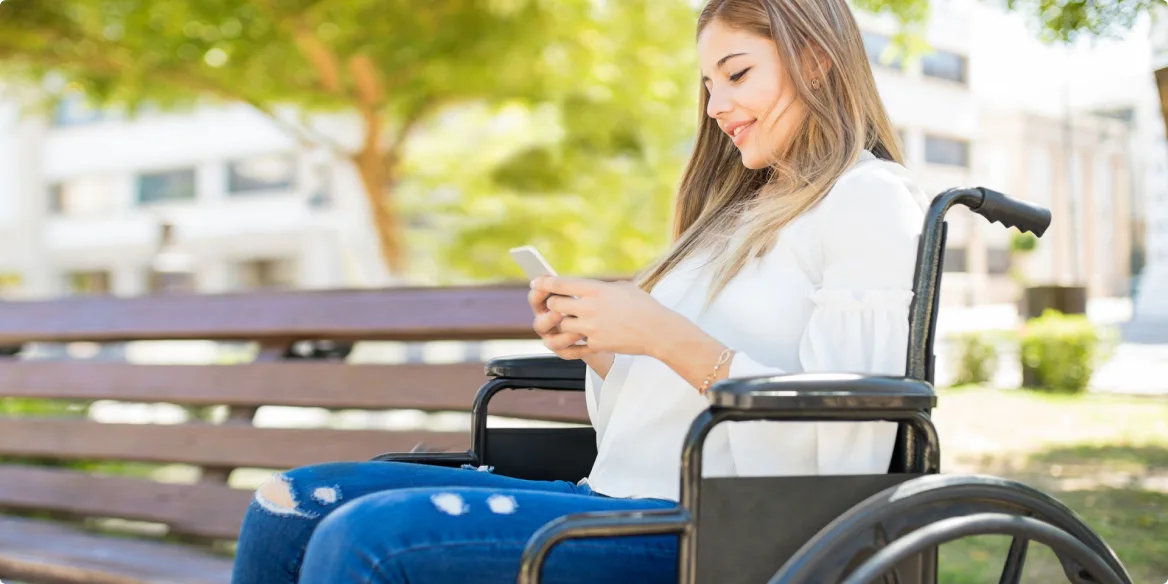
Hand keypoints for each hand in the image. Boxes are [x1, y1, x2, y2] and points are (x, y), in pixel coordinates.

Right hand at [528, 284, 595, 360]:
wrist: (604, 327)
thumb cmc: (591, 304)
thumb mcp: (583, 292)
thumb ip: (572, 287)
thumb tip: (570, 281)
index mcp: (545, 304)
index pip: (534, 298)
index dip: (538, 293)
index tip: (546, 288)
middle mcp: (545, 323)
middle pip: (539, 324)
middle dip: (550, 318)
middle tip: (560, 313)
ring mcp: (552, 339)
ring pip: (552, 342)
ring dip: (566, 336)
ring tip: (581, 331)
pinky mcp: (563, 351)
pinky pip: (567, 353)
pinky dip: (579, 349)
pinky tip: (590, 344)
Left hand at [533, 276, 679, 356]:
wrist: (657, 330)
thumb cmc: (643, 305)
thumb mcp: (622, 287)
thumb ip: (599, 288)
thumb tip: (584, 289)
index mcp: (596, 290)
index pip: (560, 284)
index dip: (544, 283)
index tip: (536, 282)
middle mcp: (589, 308)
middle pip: (554, 305)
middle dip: (553, 304)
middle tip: (556, 303)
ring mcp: (591, 328)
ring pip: (562, 325)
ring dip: (563, 322)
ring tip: (570, 320)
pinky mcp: (595, 344)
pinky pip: (575, 343)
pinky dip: (574, 340)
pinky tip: (576, 337)